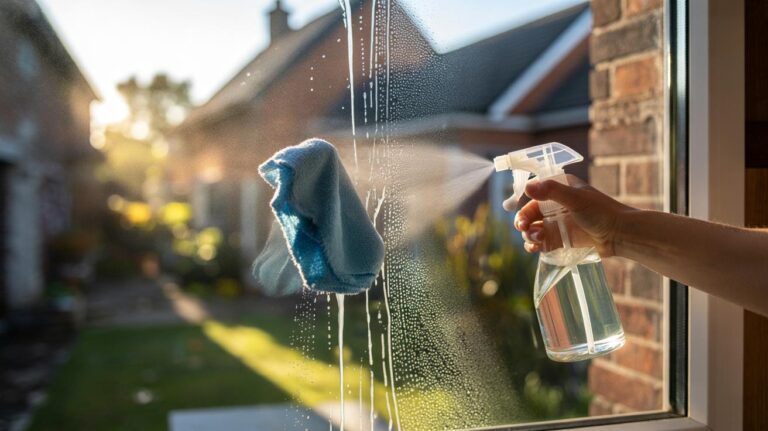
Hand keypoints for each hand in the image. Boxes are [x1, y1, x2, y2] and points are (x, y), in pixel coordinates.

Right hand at [514, 175, 634, 256]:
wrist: (621, 235)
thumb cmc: (602, 212)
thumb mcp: (576, 199)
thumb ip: (551, 191)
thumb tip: (527, 187)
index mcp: (559, 189)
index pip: (533, 194)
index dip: (523, 204)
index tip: (521, 215)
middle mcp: (556, 205)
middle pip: (530, 213)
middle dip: (523, 221)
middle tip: (523, 228)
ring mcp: (557, 223)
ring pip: (533, 229)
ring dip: (529, 234)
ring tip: (536, 239)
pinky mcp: (560, 239)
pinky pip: (541, 242)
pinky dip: (534, 245)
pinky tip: (534, 248)